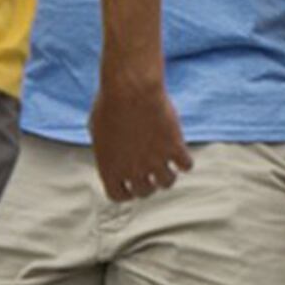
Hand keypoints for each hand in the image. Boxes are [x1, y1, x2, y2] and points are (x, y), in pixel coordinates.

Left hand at [90, 64, 192, 202]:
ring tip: (166, 161)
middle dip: (148, 183)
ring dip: (167, 174)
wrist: (131, 89)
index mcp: (110, 168)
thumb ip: (107, 150)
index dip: (126, 191)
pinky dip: (184, 160)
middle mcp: (133, 170)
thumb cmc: (109, 104)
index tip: (131, 184)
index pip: (118, 195)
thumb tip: (114, 155)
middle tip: (151, 170)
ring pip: (167, 182)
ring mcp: (155, 161)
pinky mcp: (174, 148)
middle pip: (145, 192)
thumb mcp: (97, 131)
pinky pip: (186, 166)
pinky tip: (179, 150)